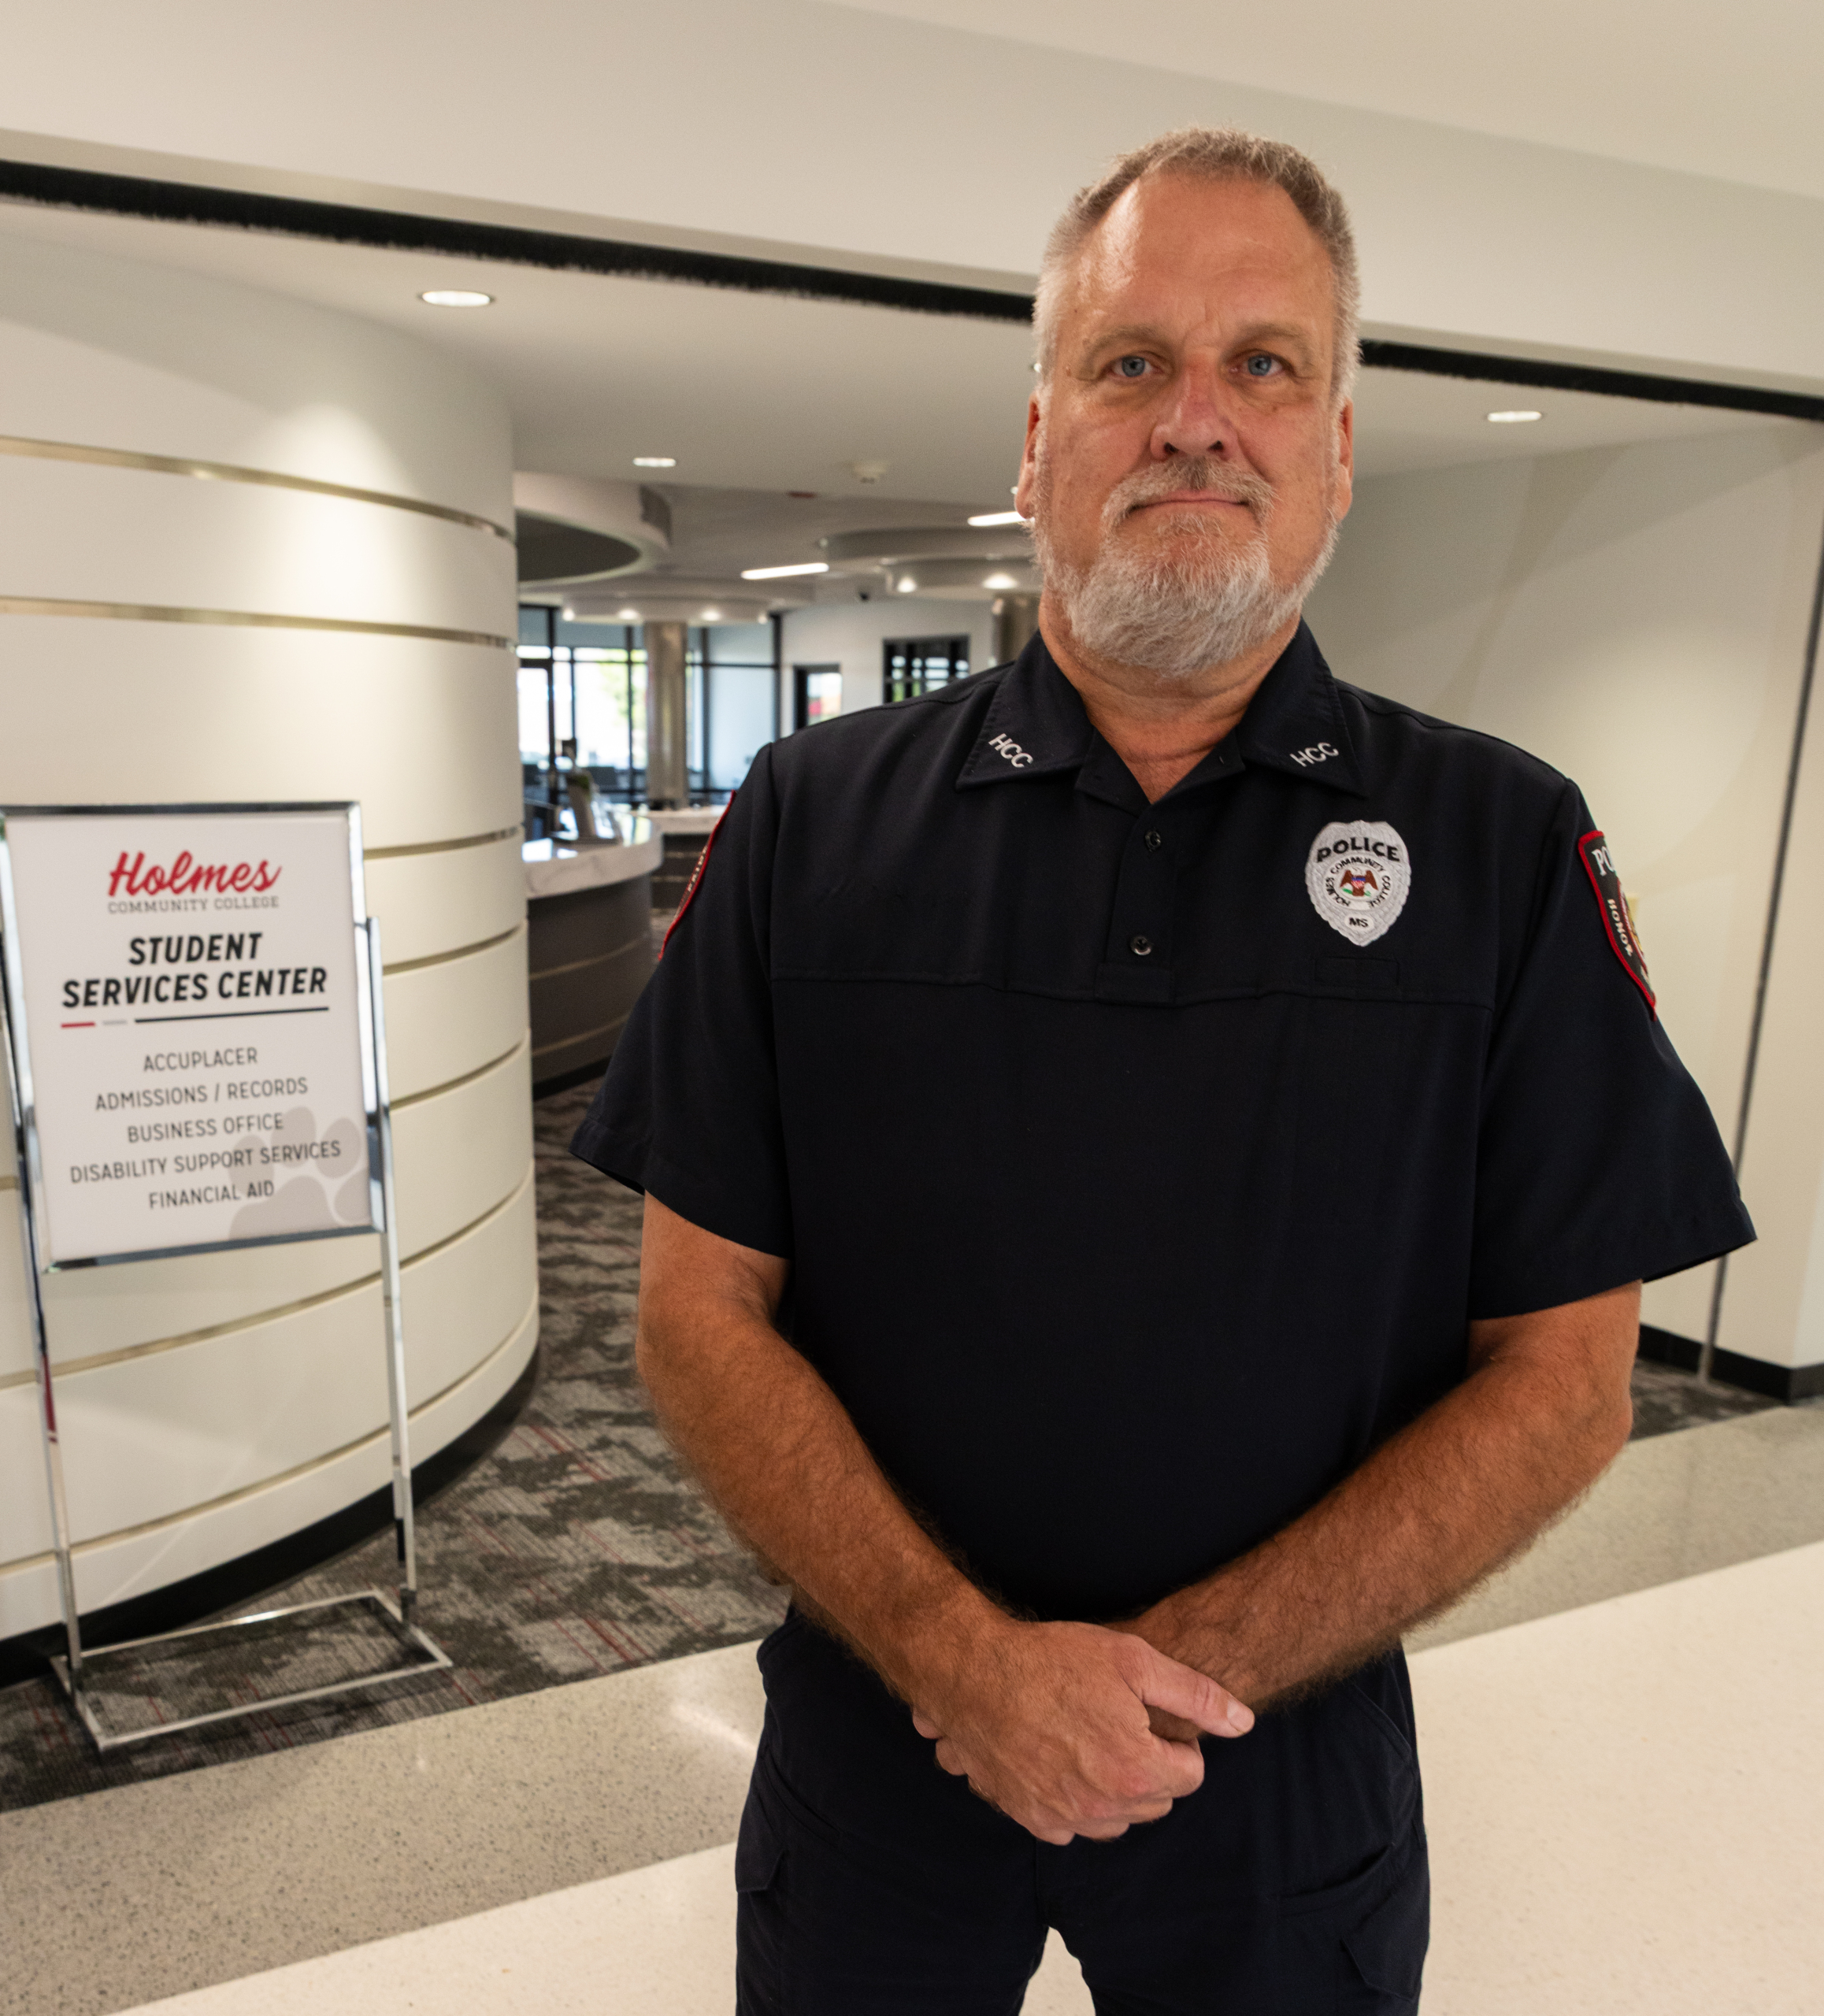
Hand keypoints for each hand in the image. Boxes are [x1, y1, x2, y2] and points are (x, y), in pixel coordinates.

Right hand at [908, 1618, 1252, 1844]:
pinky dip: (1075, 1801)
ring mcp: (1065, 1819)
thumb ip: (1196, 1696)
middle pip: (1156, 1802)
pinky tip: (1060, 1760)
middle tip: (1120, 1723)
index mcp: (1137, 1772)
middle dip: (1150, 1768)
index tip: (1150, 1715)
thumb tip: (1243, 1723)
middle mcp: (1104, 1809)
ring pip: (1116, 1819)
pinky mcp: (1032, 1819)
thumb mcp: (1134, 1660)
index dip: (1176, 1740)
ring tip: (1091, 1740)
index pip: (1190, 1775)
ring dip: (1115, 1789)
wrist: (976, 1674)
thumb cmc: (1054, 1661)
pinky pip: (1073, 1826)